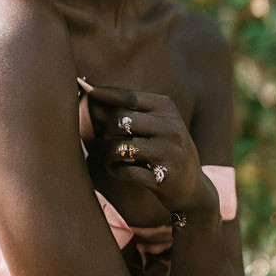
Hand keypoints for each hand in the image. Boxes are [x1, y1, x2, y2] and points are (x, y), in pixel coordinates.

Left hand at [83, 82, 218, 216]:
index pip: (128, 96)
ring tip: (110, 157)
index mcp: (166, 108)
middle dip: (103, 130)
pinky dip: (115, 170)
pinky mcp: (163, 177)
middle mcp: (170, 126)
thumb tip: (87, 93)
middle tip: (101, 140)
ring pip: (119, 146)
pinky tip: (118, 170)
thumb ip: (125, 111)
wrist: (192, 188)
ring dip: (107, 154)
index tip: (83, 87)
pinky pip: (125, 170)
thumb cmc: (163, 150)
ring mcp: (169, 152)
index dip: (102, 93)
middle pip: (119, 120)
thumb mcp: (154, 125)